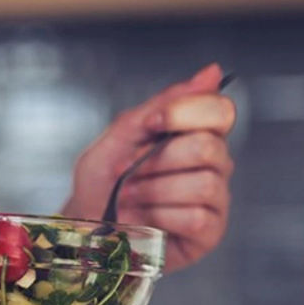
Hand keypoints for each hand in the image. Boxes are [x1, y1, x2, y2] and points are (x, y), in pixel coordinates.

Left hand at [61, 63, 236, 272]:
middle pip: (208, 147)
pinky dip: (161, 217)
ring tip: (130, 199)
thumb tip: (211, 72)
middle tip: (128, 174)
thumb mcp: (119, 137)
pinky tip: (146, 222)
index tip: (150, 125)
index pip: (220, 110)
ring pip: (204, 184)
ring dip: (154, 192)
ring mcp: (214, 199)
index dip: (184, 114)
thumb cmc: (101, 184)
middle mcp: (213, 164)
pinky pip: (198, 217)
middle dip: (157, 161)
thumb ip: (161, 105)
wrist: (83, 228)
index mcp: (196, 133)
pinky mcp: (209, 232)